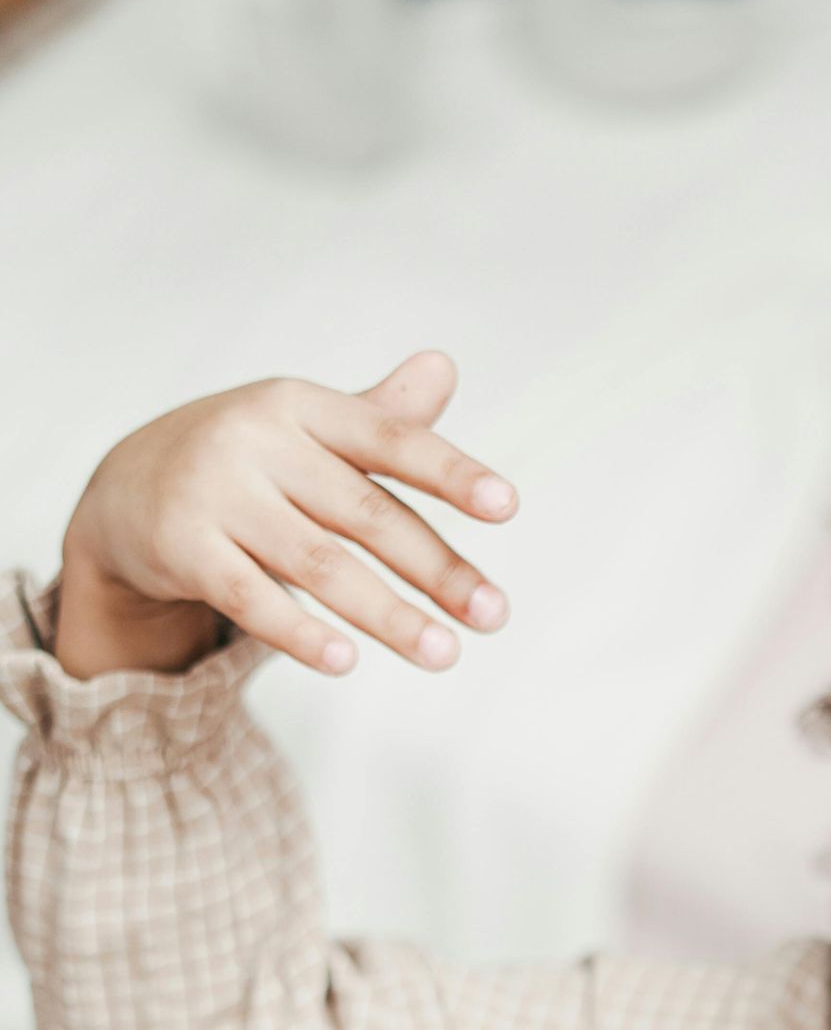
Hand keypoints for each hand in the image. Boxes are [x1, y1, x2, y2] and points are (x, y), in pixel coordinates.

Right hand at [55, 351, 516, 682]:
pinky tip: (347, 661)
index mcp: (301, 407)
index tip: (507, 506)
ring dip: (388, 615)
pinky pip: (250, 598)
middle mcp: (257, 441)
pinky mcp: (181, 548)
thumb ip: (379, 415)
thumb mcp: (305, 430)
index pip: (388, 438)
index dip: (449, 472)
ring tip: (443, 654)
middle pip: (365, 514)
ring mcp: (215, 494)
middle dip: (436, 569)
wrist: (124, 489)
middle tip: (493, 615)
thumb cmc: (247, 463)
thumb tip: (445, 367)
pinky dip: (300, 632)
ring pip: (318, 564)